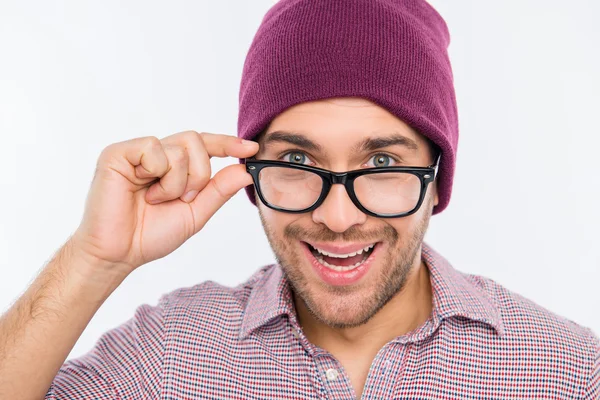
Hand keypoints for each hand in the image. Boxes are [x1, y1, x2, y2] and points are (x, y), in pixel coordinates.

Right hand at [70, 130, 257, 275]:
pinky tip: (144, 192)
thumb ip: (219, 190)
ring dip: (178, 182)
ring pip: (179, 148)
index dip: (228, 143)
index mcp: (173, 166)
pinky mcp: (118, 153)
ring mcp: (137, 152)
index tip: (252, 148)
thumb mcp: (195, 213)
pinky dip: (158, 174)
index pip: (204, 145)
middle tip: (183, 199)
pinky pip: (153, 148)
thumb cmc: (151, 234)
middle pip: (196, 141)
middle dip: (200, 175)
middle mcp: (156, 154)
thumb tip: (245, 170)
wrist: (119, 253)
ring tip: (157, 200)